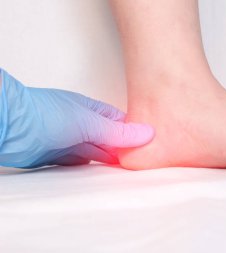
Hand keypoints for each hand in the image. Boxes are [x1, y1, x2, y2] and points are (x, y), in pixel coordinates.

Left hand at [0, 68, 153, 167]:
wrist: (8, 126)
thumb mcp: (89, 123)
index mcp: (91, 111)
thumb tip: (147, 132)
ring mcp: (68, 140)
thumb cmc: (44, 114)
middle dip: (123, 148)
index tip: (151, 143)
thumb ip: (118, 132)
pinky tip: (101, 172)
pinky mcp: (56, 156)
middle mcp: (81, 124)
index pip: (119, 121)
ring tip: (127, 169)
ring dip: (108, 159)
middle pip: (108, 138)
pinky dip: (90, 167)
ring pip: (95, 151)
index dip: (134, 131)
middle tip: (142, 160)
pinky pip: (79, 162)